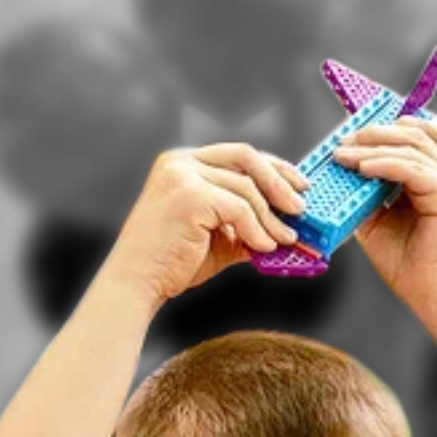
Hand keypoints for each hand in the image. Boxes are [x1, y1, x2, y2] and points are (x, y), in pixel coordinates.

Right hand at [98, 143, 309, 303]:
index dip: (274, 168)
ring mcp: (182, 175)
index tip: (297, 185)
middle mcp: (180, 161)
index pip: (239, 154)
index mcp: (183, 163)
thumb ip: (246, 224)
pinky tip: (263, 247)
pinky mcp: (188, 196)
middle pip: (246, 157)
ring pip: (245, 187)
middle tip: (300, 208)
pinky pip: (238, 208)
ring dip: (271, 216)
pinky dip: (256, 229)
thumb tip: (286, 226)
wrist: (137, 282)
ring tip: (285, 239)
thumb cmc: (171, 262)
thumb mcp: (216, 236)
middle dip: (280, 182)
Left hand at [340, 116, 436, 311]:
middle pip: (413, 133)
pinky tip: (362, 169)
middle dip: (374, 133)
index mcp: (433, 179)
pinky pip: (413, 169)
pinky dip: (385, 165)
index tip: (349, 136)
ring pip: (412, 146)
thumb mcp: (377, 223)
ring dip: (373, 147)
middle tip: (343, 141)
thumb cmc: (409, 266)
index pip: (413, 137)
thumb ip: (366, 197)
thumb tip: (343, 176)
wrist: (434, 297)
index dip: (382, 130)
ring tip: (344, 155)